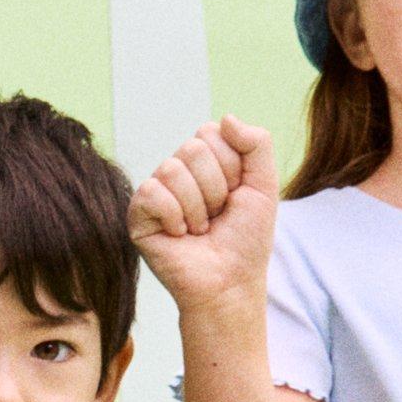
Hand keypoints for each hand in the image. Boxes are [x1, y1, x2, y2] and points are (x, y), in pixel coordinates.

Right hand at [129, 118, 278, 315]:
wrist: (229, 283)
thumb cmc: (246, 240)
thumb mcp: (263, 185)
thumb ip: (256, 144)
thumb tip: (226, 117)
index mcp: (205, 162)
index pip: (211, 133)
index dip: (231, 166)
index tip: (235, 197)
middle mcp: (177, 173)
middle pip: (193, 148)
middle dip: (215, 188)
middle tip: (217, 217)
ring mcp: (156, 193)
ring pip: (173, 169)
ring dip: (198, 208)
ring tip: (200, 230)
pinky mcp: (138, 216)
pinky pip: (151, 192)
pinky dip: (174, 216)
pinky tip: (179, 235)